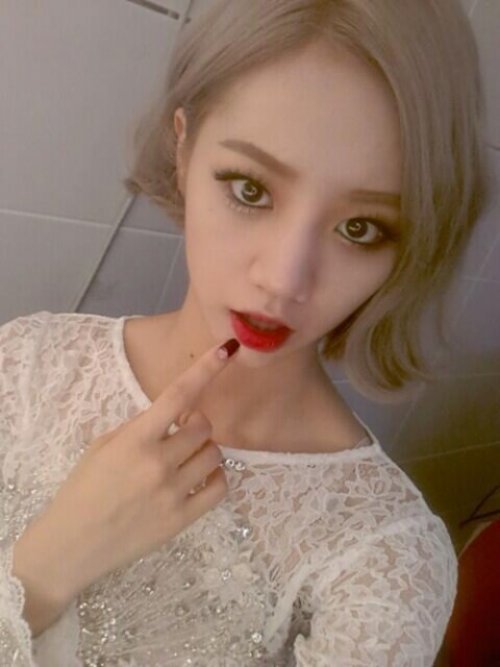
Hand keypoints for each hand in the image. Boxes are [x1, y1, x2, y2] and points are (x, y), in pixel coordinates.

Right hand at [12, 337, 239, 634]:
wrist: (71, 545)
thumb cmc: (82, 488)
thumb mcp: (104, 446)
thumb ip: (141, 427)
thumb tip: (176, 414)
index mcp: (136, 440)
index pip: (178, 396)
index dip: (205, 370)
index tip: (227, 350)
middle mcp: (158, 463)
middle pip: (204, 427)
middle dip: (195, 424)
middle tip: (179, 432)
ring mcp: (173, 493)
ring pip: (215, 454)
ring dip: (203, 450)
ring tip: (183, 458)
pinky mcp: (183, 519)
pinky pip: (220, 487)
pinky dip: (213, 477)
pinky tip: (197, 478)